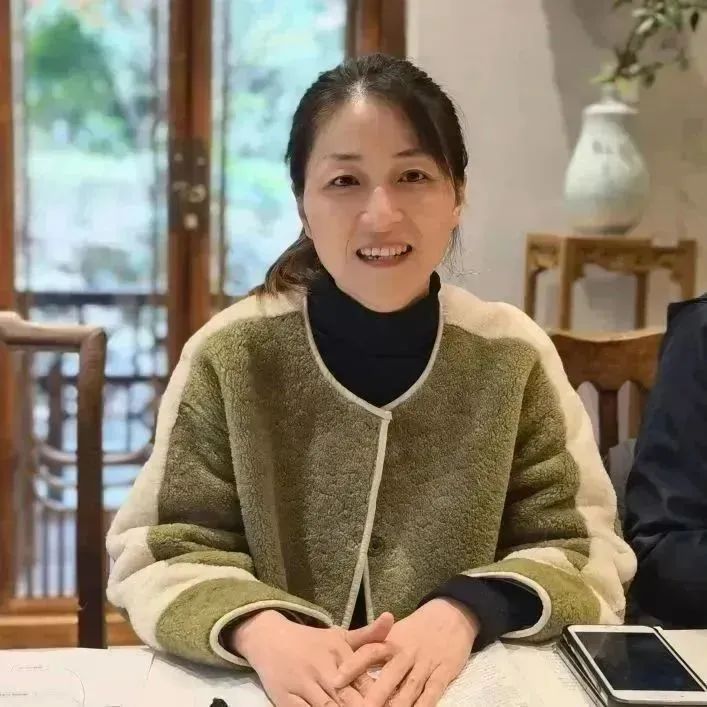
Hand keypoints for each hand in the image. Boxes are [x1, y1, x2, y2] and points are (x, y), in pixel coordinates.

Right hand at [230, 609, 394, 706]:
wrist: (268, 638)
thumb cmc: (311, 641)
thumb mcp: (339, 636)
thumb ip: (368, 635)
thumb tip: (391, 617)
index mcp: (338, 652)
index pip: (363, 681)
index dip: (378, 696)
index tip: (392, 702)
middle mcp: (321, 668)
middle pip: (347, 698)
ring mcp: (303, 685)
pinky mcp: (286, 699)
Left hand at [334, 598, 478, 706]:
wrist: (452, 615)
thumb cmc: (416, 629)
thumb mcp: (393, 633)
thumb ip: (372, 646)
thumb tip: (344, 659)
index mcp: (391, 641)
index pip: (369, 652)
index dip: (352, 666)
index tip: (335, 681)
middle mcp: (407, 653)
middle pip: (389, 675)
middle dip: (374, 695)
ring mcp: (425, 664)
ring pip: (409, 689)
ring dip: (397, 706)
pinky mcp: (443, 673)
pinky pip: (432, 693)